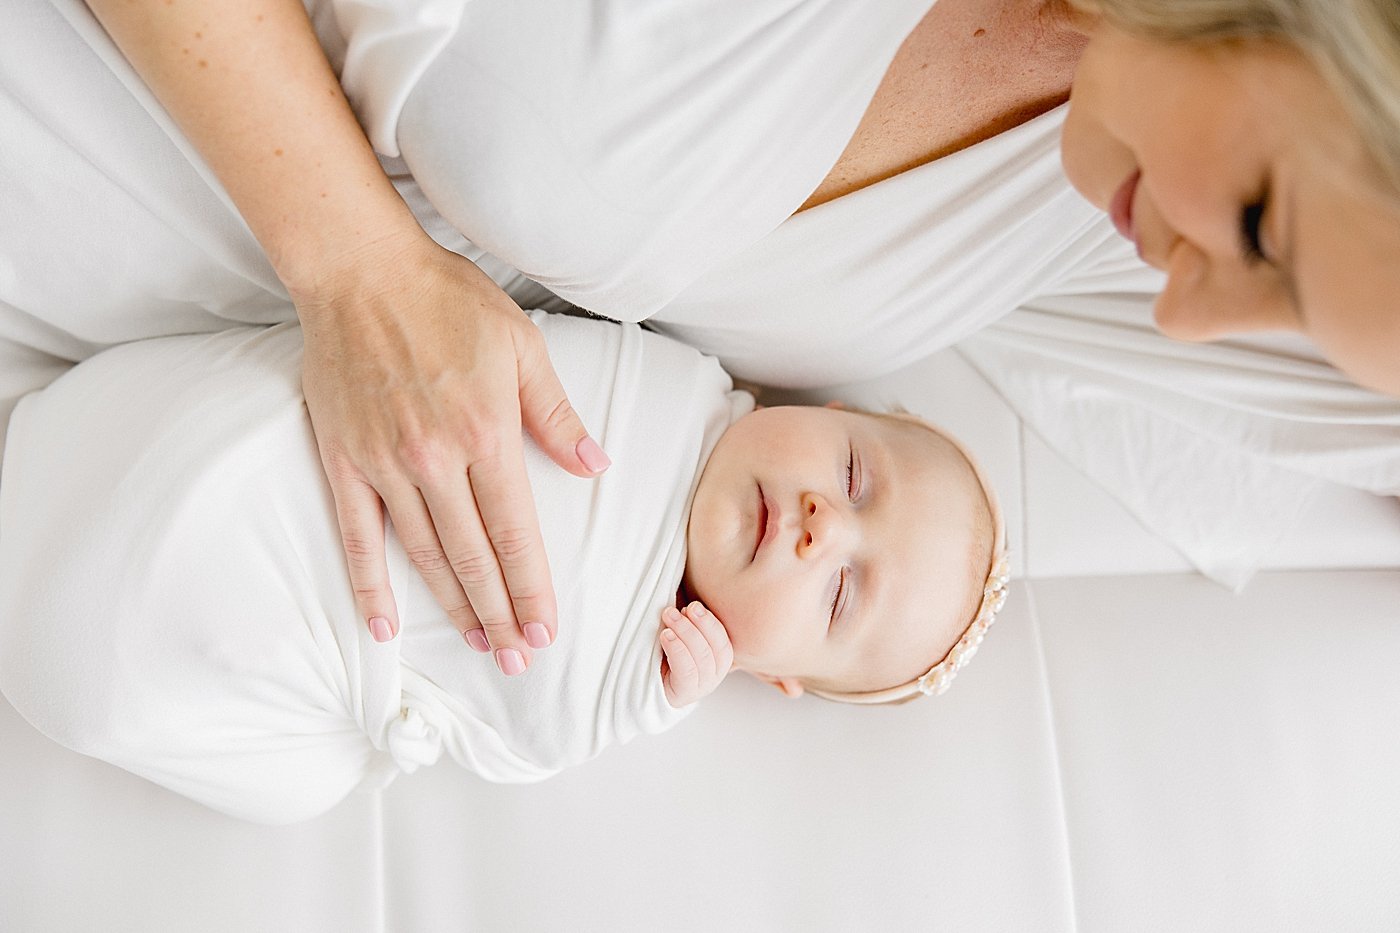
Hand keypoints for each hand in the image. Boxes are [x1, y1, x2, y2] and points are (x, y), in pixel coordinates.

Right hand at [297, 233, 609, 673]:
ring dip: (452, 606)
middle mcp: (435, 459)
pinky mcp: (343, 460)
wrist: (360, 270)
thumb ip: (557, 415)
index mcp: (487, 433)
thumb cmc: (448, 301)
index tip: (546, 630)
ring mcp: (384, 464)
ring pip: (423, 554)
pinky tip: (384, 625)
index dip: (532, 588)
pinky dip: (370, 584)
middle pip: (473, 556)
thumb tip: (594, 466)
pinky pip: (358, 536)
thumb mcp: (523, 348)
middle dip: (500, 613)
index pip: (516, 532)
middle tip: (518, 658)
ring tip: (477, 643)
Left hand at [659, 601, 733, 707]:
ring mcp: (700, 688)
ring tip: (668, 617)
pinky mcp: (683, 695)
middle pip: (715, 649)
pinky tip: (666, 636)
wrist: (638, 681)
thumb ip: (687, 618)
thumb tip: (690, 601)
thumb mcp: (677, 632)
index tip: (694, 605)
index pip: (723, 642)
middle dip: (698, 624)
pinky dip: (678, 650)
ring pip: (702, 659)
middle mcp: (713, 676)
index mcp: (717, 660)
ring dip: (686, 633)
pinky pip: (687, 672)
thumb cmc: (660, 651)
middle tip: (678, 609)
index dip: (710, 622)